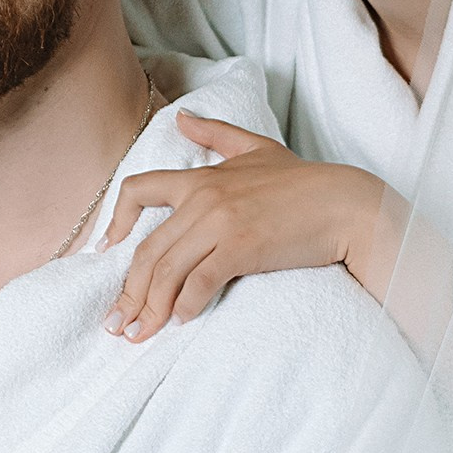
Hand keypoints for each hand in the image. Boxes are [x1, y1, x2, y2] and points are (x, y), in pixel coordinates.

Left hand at [98, 114, 383, 337]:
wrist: (346, 203)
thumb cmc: (304, 181)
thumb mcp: (255, 148)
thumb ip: (216, 134)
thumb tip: (182, 118)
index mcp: (200, 178)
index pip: (137, 190)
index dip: (115, 222)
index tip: (106, 251)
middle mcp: (202, 199)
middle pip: (147, 250)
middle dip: (128, 292)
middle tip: (116, 324)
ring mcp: (220, 224)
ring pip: (167, 270)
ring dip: (148, 308)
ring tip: (138, 335)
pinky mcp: (241, 248)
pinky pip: (200, 282)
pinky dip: (185, 306)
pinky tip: (181, 321)